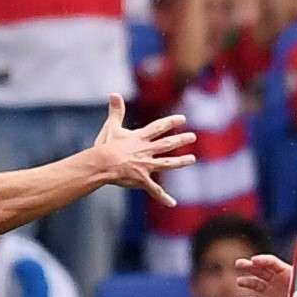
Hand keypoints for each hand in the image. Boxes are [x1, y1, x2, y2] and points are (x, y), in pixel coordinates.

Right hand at [82, 95, 199, 206]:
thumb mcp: (111, 127)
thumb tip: (114, 93)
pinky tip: (172, 203)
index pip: (158, 128)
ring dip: (180, 162)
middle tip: (193, 136)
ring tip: (192, 159)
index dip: (170, 122)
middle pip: (166, 144)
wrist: (103, 164)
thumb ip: (115, 111)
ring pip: (167, 163)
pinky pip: (154, 190)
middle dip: (180, 140)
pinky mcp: (142, 180)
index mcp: (139, 138)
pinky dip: (163, 197)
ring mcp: (146, 166)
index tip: (182, 119)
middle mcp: (146, 151)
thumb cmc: (104, 146)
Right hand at [228, 251, 291, 296]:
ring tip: (240, 282)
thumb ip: (296, 276)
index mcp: (288, 273)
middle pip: (261, 270)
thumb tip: (293, 271)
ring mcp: (273, 294)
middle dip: (249, 267)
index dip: (262, 260)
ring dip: (247, 282)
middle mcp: (279, 281)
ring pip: (256, 284)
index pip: (272, 262)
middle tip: (238, 264)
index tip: (253, 261)